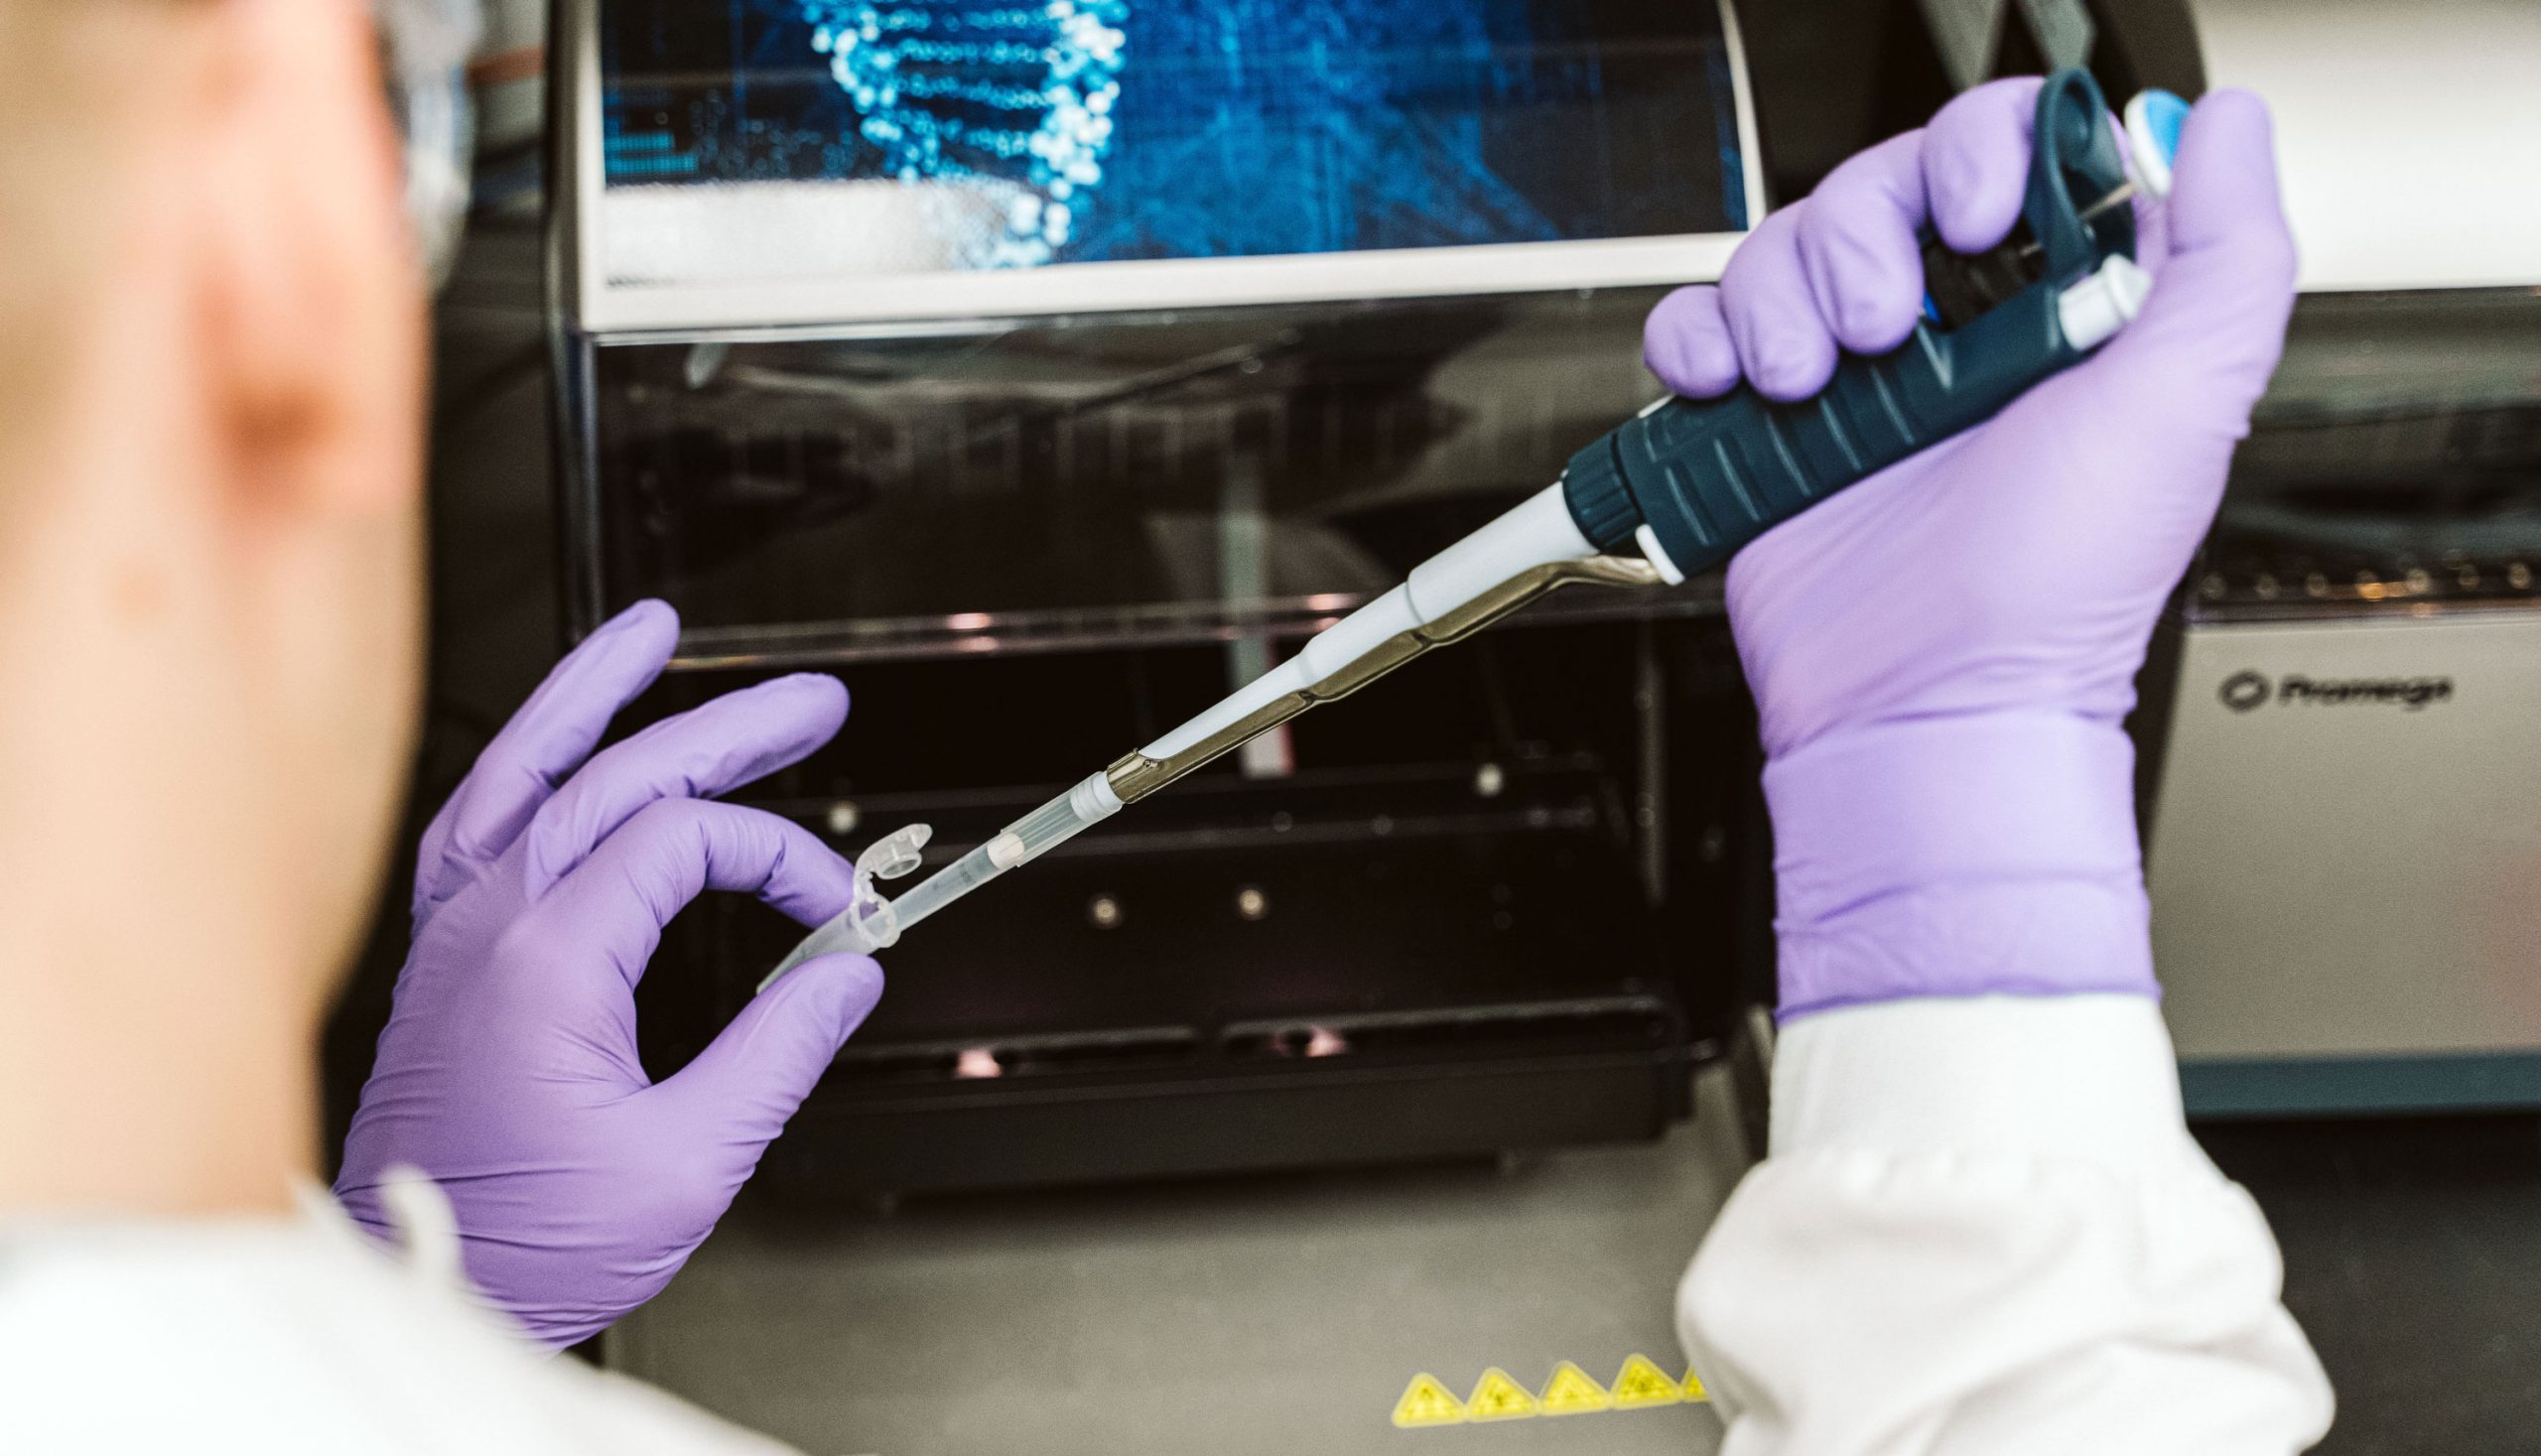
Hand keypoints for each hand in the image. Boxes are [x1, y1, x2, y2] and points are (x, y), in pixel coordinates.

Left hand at [335, 601, 882, 1345]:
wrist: (417, 1278)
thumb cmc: (527, 1240)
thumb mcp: (688, 1161)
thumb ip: (778, 1051)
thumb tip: (845, 972)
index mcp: (550, 960)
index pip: (686, 841)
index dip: (780, 857)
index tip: (836, 910)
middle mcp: (490, 924)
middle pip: (617, 775)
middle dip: (727, 728)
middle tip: (810, 702)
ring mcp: (457, 933)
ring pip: (523, 769)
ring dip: (592, 695)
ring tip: (649, 637)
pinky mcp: (445, 957)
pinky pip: (478, 818)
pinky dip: (525, 762)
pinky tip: (558, 747)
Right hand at [1642, 81, 2296, 1017]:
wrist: (1924, 706)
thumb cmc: (2054, 592)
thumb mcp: (2185, 406)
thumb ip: (2230, 254)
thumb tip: (2227, 128)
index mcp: (2050, 313)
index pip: (2001, 158)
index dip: (1976, 156)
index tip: (1980, 221)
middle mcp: (1947, 338)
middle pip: (1875, 186)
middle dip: (1864, 237)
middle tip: (1887, 331)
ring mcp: (1845, 382)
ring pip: (1780, 247)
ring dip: (1780, 297)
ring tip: (1812, 385)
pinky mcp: (1758, 431)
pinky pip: (1695, 327)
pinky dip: (1693, 337)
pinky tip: (1732, 387)